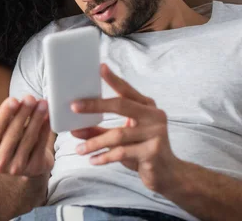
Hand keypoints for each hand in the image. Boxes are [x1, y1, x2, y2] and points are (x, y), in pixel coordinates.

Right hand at [0, 95, 53, 176]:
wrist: (27, 161)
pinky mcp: (34, 168)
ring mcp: (17, 168)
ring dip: (36, 118)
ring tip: (42, 104)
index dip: (5, 113)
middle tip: (31, 98)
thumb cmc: (8, 139)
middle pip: (13, 133)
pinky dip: (45, 129)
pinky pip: (41, 145)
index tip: (14, 99)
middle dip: (23, 113)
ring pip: (28, 138)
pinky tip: (48, 117)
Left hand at [71, 64, 180, 192]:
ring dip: (94, 142)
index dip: (113, 79)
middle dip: (94, 105)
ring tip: (78, 150)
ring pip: (117, 134)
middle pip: (121, 105)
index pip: (127, 90)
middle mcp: (154, 116)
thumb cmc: (141, 150)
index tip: (100, 68)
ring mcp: (155, 133)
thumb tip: (74, 130)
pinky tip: (93, 160)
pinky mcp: (153, 152)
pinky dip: (104, 157)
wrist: (168, 173)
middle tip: (74, 106)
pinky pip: (122, 152)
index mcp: (147, 106)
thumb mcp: (121, 138)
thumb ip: (100, 131)